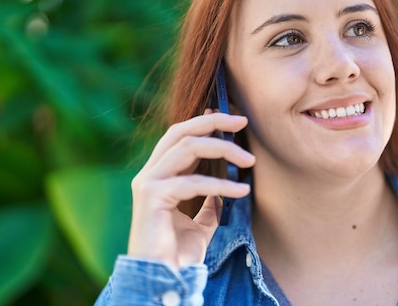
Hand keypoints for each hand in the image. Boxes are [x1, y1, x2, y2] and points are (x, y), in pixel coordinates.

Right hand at [127, 111, 253, 268]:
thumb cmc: (179, 252)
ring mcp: (148, 183)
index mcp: (158, 175)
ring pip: (188, 147)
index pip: (179, 136)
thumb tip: (228, 184)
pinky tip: (243, 191)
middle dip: (214, 122)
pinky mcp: (153, 197)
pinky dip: (223, 185)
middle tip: (242, 121)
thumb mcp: (201, 220)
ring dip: (223, 148)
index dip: (204, 122)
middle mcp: (149, 174)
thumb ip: (210, 200)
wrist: (164, 278)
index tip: (231, 119)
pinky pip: (195, 182)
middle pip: (181, 132)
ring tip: (249, 159)